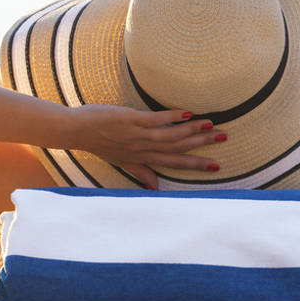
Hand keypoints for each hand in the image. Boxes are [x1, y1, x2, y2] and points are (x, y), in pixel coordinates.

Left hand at [65, 105, 224, 188]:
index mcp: (143, 157)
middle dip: (202, 144)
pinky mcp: (131, 120)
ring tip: (212, 125)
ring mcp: (138, 134)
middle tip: (224, 137)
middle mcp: (143, 148)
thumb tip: (155, 187)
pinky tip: (188, 113)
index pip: (174, 162)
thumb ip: (141, 171)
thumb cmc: (98, 143)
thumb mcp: (121, 161)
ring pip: (171, 135)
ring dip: (193, 130)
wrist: (75, 130)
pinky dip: (173, 117)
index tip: (217, 165)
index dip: (196, 164)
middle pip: (178, 147)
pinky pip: (156, 119)